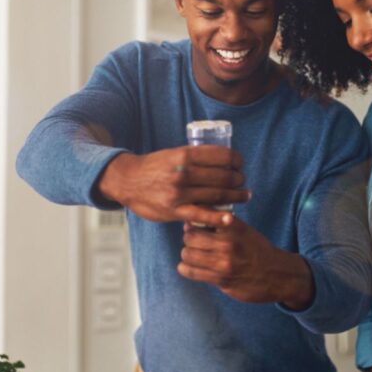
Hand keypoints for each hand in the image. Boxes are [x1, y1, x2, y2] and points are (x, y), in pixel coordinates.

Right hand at [97, 146, 248, 224]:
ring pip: (217, 195)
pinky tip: (230, 218)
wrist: (127, 181)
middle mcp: (183, 173)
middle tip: (242, 181)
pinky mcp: (174, 211)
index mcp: (185, 155)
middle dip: (238, 179)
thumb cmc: (154, 167)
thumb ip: (194, 157)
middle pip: (223, 176)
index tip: (240, 164)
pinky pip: (202, 215)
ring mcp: (179, 193)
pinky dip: (218, 218)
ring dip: (236, 196)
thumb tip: (221, 159)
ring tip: (244, 195)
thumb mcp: (173, 154)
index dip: (237, 160)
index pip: (221, 156)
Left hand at [177, 219, 312, 308]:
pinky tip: (189, 267)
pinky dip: (186, 269)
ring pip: (188, 254)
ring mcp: (224, 263)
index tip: (194, 227)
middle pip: (190, 236)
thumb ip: (220, 225)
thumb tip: (189, 222)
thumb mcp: (244, 230)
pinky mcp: (221, 279)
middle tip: (193, 243)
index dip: (193, 222)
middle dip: (188, 239)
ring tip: (193, 256)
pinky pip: (191, 272)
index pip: (201, 218)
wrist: (278, 275)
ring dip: (187, 255)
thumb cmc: (258, 250)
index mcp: (233, 227)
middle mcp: (228, 243)